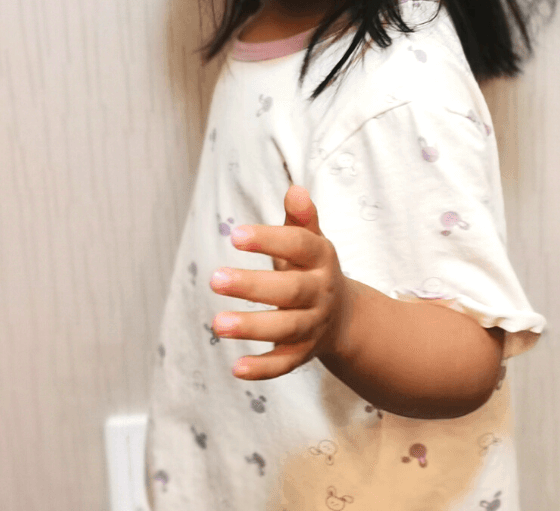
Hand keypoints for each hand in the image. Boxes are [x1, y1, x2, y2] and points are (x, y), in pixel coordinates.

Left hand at [210, 185, 350, 380]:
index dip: (268, 240)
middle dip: (252, 286)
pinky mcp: (303, 353)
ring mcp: (313, 324)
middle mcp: (320, 292)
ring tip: (217, 324)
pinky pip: (285, 363)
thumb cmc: (312, 268)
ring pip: (285, 328)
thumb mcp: (311, 240)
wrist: (344, 317)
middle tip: (214, 279)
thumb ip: (301, 217)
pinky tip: (236, 368)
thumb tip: (295, 190)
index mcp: (321, 258)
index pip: (298, 246)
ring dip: (252, 327)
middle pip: (290, 290)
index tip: (235, 235)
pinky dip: (263, 368)